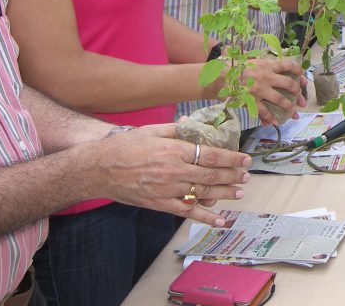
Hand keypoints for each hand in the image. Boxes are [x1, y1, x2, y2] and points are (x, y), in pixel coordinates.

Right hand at [91, 124, 250, 225]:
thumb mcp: (152, 130)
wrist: (97, 168)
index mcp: (173, 150)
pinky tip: (220, 220)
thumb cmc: (124, 146)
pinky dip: (205, 216)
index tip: (245, 159)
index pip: (210, 155)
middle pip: (210, 175)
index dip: (231, 158)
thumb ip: (176, 129)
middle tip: (247, 176)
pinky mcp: (158, 204)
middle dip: (232, 175)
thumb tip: (195, 124)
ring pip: (202, 193)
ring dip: (224, 193)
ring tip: (240, 192)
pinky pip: (186, 211)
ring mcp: (166, 190)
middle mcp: (173, 171)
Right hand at [242, 57, 304, 124]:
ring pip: (280, 99)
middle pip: (288, 84)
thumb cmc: (238, 68)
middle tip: (300, 100)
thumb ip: (268, 64)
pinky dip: (271, 118)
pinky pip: (264, 111)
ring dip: (288, 107)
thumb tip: (282, 68)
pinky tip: (276, 122)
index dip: (299, 72)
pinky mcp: (252, 100)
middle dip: (297, 93)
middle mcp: (266, 76)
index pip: (289, 65)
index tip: (303, 80)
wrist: (222, 76)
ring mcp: (260, 89)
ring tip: (292, 113)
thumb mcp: (255, 61)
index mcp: (268, 65)